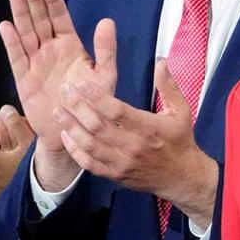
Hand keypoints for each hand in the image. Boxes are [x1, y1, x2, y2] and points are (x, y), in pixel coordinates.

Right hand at [0, 0, 117, 156]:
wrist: (75, 132)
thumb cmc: (92, 104)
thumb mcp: (105, 76)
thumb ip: (106, 50)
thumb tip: (107, 21)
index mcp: (70, 46)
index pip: (60, 17)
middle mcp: (51, 50)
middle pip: (40, 20)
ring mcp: (36, 63)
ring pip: (26, 33)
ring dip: (20, 14)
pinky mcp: (24, 79)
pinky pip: (17, 57)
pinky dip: (12, 42)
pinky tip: (6, 26)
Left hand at [54, 60, 218, 228]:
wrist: (181, 177)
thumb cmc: (180, 140)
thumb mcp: (181, 110)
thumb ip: (169, 86)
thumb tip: (161, 62)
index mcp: (148, 128)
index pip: (117, 111)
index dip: (96, 96)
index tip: (81, 83)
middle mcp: (133, 146)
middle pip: (98, 126)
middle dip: (78, 107)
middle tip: (65, 91)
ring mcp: (122, 163)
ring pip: (90, 145)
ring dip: (71, 127)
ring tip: (58, 112)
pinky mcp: (115, 175)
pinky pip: (89, 164)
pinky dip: (76, 150)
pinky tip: (66, 136)